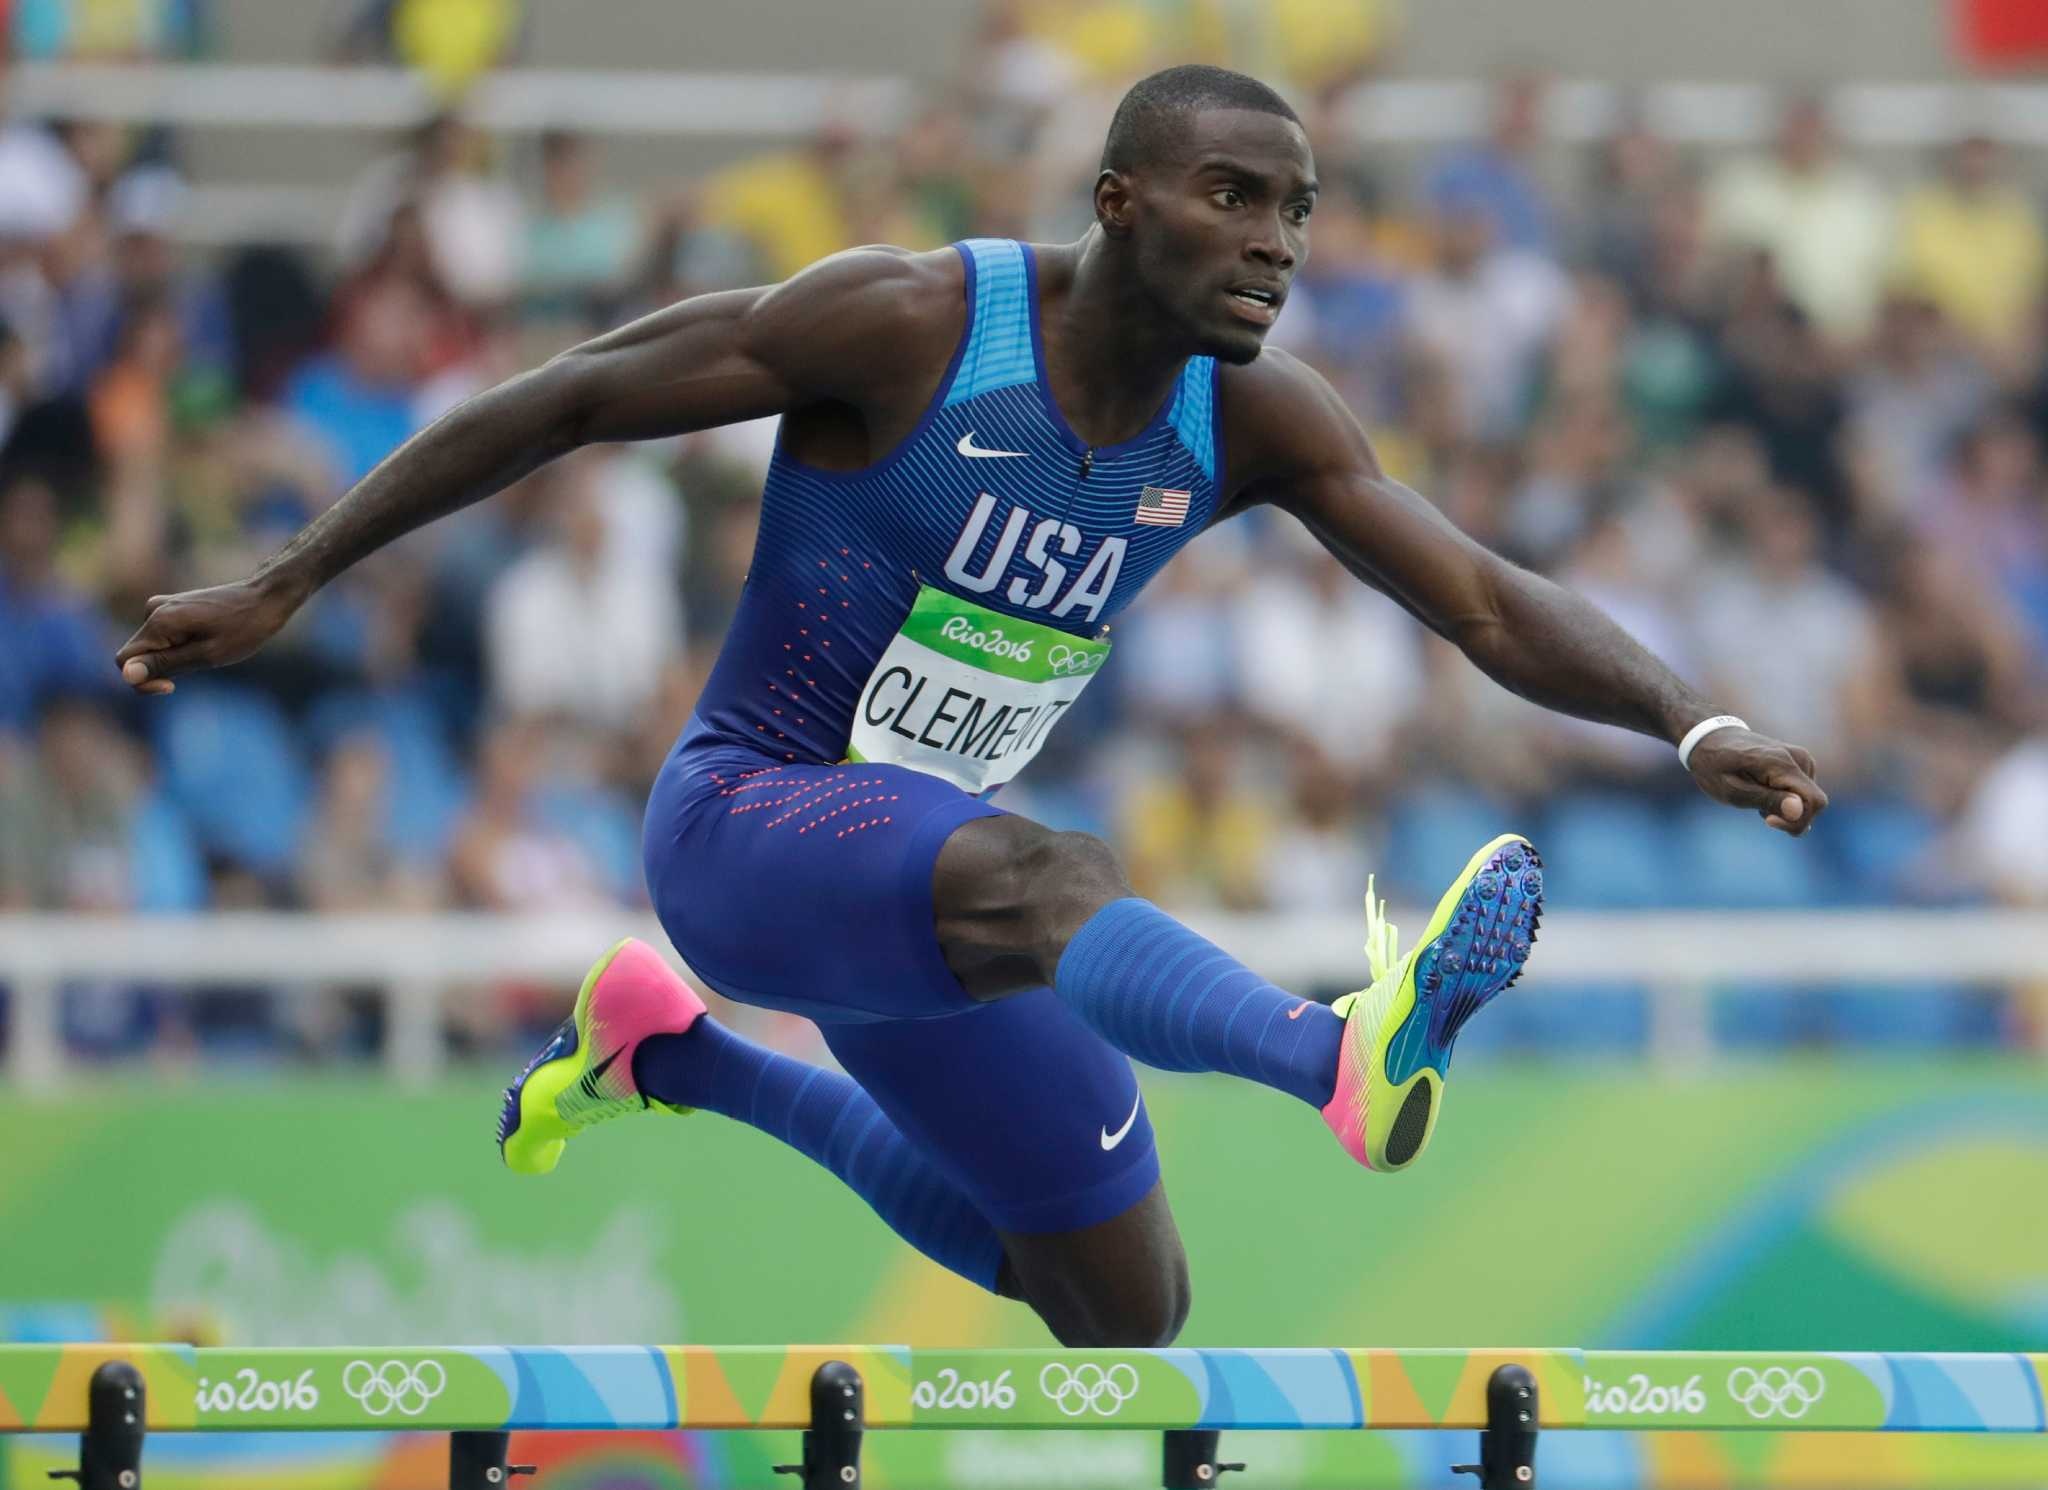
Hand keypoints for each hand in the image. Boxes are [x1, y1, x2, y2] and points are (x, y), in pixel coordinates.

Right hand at [114, 575, 304, 695]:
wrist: (264, 598)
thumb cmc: (243, 629)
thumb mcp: (206, 655)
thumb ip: (165, 665)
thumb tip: (127, 674)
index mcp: (158, 621)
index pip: (125, 661)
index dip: (142, 680)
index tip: (172, 686)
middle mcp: (153, 610)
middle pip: (138, 654)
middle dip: (161, 669)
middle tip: (201, 665)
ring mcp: (162, 606)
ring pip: (152, 647)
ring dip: (174, 659)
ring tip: (209, 650)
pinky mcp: (172, 608)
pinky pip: (163, 638)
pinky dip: (180, 648)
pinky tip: (208, 642)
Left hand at [1686, 728, 1827, 835]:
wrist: (1711, 739)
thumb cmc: (1716, 767)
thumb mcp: (1732, 790)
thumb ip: (1768, 800)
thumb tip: (1798, 810)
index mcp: (1782, 764)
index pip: (1815, 802)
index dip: (1797, 820)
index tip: (1768, 821)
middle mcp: (1799, 758)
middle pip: (1815, 803)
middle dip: (1789, 817)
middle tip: (1758, 810)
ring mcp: (1802, 758)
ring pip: (1808, 800)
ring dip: (1784, 808)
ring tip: (1756, 796)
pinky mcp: (1800, 762)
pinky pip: (1803, 792)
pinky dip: (1785, 799)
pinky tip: (1763, 791)